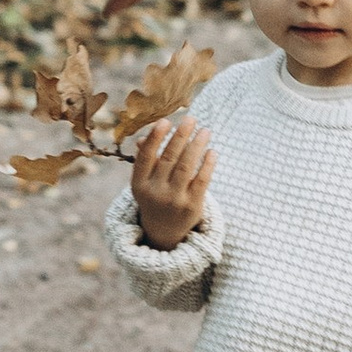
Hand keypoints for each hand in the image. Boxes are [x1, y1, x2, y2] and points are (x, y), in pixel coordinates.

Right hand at [131, 113, 212, 248]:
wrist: (164, 232)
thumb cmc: (155, 197)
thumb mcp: (145, 182)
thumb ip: (146, 160)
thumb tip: (143, 138)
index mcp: (139, 184)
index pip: (145, 157)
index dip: (155, 138)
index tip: (165, 121)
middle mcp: (155, 192)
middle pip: (169, 158)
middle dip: (181, 136)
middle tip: (191, 119)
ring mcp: (174, 200)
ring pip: (186, 166)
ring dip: (197, 145)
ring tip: (205, 131)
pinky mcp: (192, 207)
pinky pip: (201, 180)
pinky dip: (207, 164)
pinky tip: (212, 151)